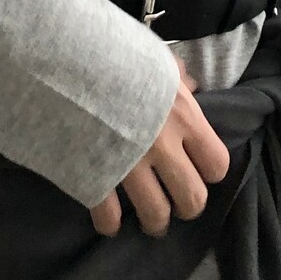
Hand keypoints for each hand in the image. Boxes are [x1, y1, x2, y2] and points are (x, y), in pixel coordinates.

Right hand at [88, 51, 232, 237]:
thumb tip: (191, 85)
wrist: (63, 60)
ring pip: (155, 215)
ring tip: (150, 221)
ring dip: (154, 222)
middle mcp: (162, 148)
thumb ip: (175, 77)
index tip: (199, 168)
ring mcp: (128, 166)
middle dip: (187, 206)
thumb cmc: (113, 54)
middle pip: (192, 198)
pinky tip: (110, 224)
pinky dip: (109, 224)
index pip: (217, 164)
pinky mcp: (95, 177)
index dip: (209, 170)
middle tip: (177, 203)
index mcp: (183, 118)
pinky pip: (107, 216)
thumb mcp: (153, 58)